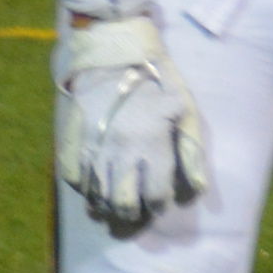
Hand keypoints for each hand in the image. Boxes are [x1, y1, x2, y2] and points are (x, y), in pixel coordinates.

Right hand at [54, 15, 207, 232]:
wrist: (110, 59)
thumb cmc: (154, 82)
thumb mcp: (182, 110)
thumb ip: (190, 150)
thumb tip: (199, 187)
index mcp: (151, 145)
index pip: (156, 192)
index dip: (160, 203)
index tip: (160, 202)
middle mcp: (121, 153)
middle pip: (124, 202)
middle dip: (132, 213)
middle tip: (136, 213)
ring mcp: (94, 150)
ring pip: (97, 196)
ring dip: (106, 207)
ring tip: (114, 208)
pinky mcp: (73, 145)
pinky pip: (75, 181)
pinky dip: (84, 190)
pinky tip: (93, 190)